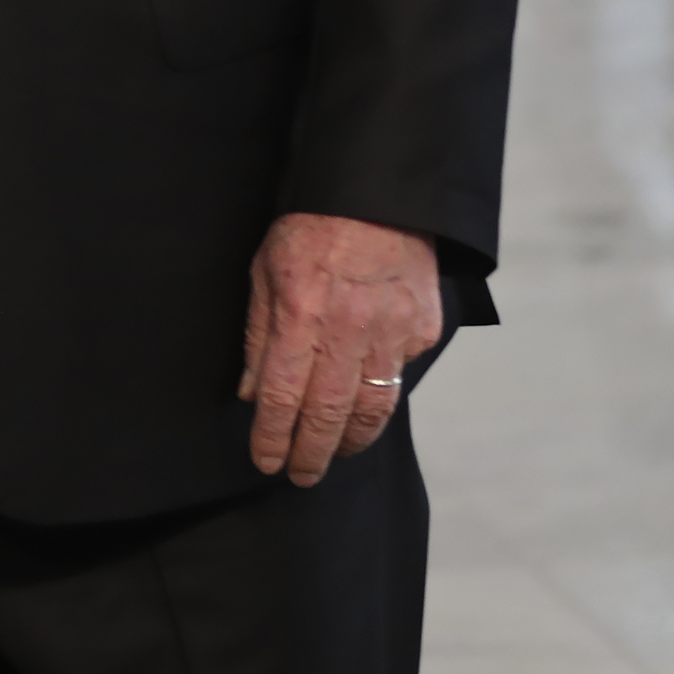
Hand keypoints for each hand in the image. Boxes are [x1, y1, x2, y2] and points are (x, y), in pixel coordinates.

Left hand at [239, 212, 441, 485]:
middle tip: (300, 476)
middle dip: (311, 453)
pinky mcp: (423, 330)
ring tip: (332, 455)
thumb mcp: (265, 271)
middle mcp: (348, 328)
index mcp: (302, 312)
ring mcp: (392, 332)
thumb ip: (258, 335)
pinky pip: (399, 377)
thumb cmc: (310, 230)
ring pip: (372, 408)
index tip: (266, 462)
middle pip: (328, 413)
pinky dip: (380, 398)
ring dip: (350, 441)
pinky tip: (364, 408)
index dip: (273, 436)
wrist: (378, 197)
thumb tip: (250, 393)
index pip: (283, 394)